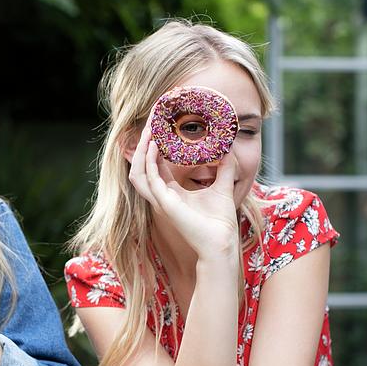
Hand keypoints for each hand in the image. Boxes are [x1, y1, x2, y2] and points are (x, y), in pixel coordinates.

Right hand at [128, 122, 239, 260]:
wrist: (222, 242)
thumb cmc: (220, 222)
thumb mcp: (223, 186)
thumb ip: (224, 168)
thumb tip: (229, 149)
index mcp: (171, 193)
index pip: (155, 166)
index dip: (155, 147)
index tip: (160, 127)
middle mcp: (162, 196)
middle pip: (142, 166)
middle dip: (142, 145)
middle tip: (151, 123)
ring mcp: (160, 201)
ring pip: (138, 172)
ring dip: (140, 151)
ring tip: (148, 131)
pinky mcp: (164, 204)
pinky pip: (149, 179)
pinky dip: (149, 161)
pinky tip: (154, 145)